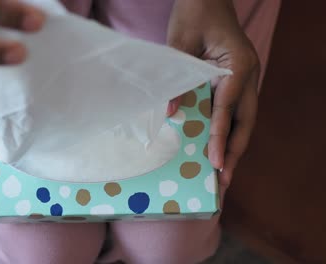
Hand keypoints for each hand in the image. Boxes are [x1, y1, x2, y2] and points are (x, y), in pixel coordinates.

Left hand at [166, 0, 259, 186]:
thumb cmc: (194, 14)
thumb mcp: (179, 43)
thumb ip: (178, 78)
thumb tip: (170, 112)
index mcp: (238, 65)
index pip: (228, 108)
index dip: (221, 137)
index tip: (215, 162)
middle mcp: (248, 74)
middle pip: (245, 121)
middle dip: (234, 151)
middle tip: (225, 180)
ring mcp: (244, 78)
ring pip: (243, 119)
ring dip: (233, 145)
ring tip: (223, 172)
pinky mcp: (235, 81)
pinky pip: (234, 111)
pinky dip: (227, 131)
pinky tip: (218, 147)